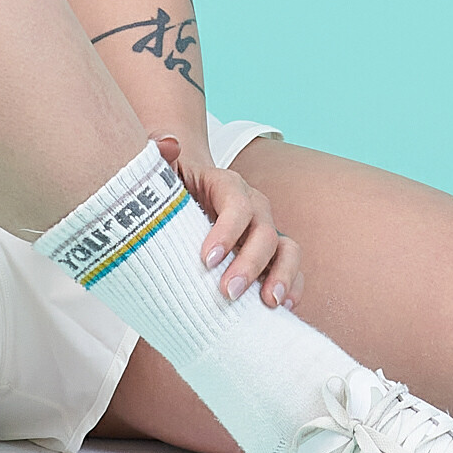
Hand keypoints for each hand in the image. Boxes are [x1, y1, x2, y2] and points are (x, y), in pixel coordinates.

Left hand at [157, 133, 303, 308]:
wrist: (183, 199)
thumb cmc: (169, 190)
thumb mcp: (158, 172)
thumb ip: (159, 154)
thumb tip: (169, 144)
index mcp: (227, 185)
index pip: (237, 203)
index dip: (227, 230)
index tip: (207, 260)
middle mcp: (253, 207)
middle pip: (263, 231)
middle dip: (249, 264)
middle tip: (227, 292)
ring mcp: (264, 232)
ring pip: (287, 249)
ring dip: (281, 276)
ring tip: (268, 303)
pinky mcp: (269, 255)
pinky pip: (290, 268)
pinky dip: (293, 286)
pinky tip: (285, 308)